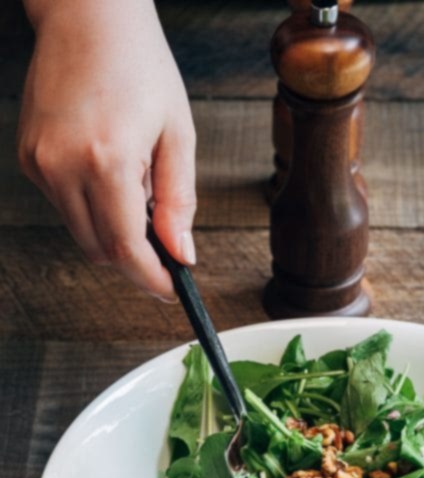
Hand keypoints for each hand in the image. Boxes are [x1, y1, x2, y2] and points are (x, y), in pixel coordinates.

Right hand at [17, 0, 195, 301]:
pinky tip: (107, 168)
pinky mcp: (28, 158)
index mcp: (107, 160)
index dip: (152, 278)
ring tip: (135, 183)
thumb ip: (179, 201)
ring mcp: (38, 163)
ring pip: (81, 233)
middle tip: (164, 236)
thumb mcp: (177, 134)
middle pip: (101, 251)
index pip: (128, 249)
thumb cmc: (140, 67)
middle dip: (136, 257)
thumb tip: (182, 254)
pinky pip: (64, 206)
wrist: (87, 16)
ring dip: (113, 230)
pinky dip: (91, 206)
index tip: (172, 290)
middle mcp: (63, 166)